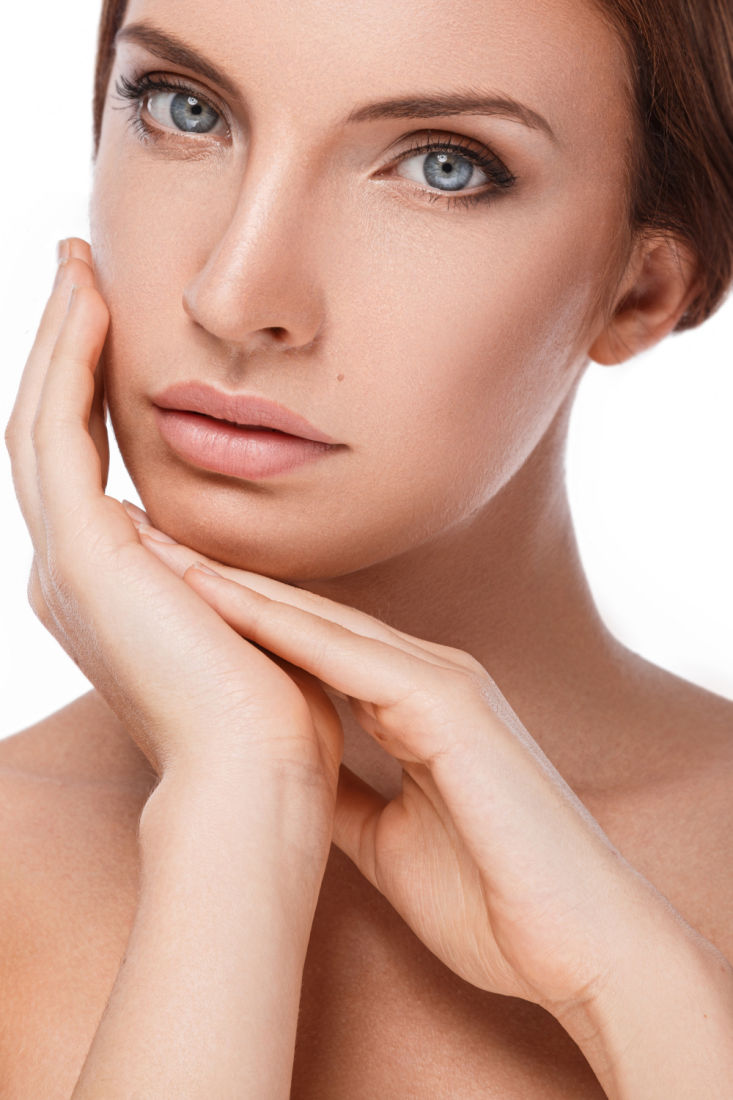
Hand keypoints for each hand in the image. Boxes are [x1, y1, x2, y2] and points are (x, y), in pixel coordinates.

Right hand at [4, 240, 342, 881]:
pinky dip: (65, 364)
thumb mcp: (244, 619)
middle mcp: (71, 574)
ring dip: (56, 340)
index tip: (110, 320)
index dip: (89, 390)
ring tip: (74, 264)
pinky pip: (56, 434)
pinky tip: (85, 302)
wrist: (261, 782)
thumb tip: (231, 549)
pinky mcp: (82, 557)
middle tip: (76, 268)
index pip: (84, 465)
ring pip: (39, 423)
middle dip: (62, 349)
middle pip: (49, 434)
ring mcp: (67, 565)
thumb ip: (221, 575)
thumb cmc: (273, 717)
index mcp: (109, 589)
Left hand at [130, 523, 684, 1018]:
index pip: (315, 650)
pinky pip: (351, 656)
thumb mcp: (387, 841)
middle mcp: (431, 677)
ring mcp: (446, 683)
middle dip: (230, 587)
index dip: (245, 624)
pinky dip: (284, 627)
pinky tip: (223, 601)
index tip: (173, 606)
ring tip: (166, 555)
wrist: (579, 944)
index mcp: (417, 707)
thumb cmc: (494, 899)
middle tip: (153, 551)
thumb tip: (291, 779)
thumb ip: (345, 795)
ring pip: (325, 622)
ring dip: (242, 590)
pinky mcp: (452, 705)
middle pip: (311, 620)